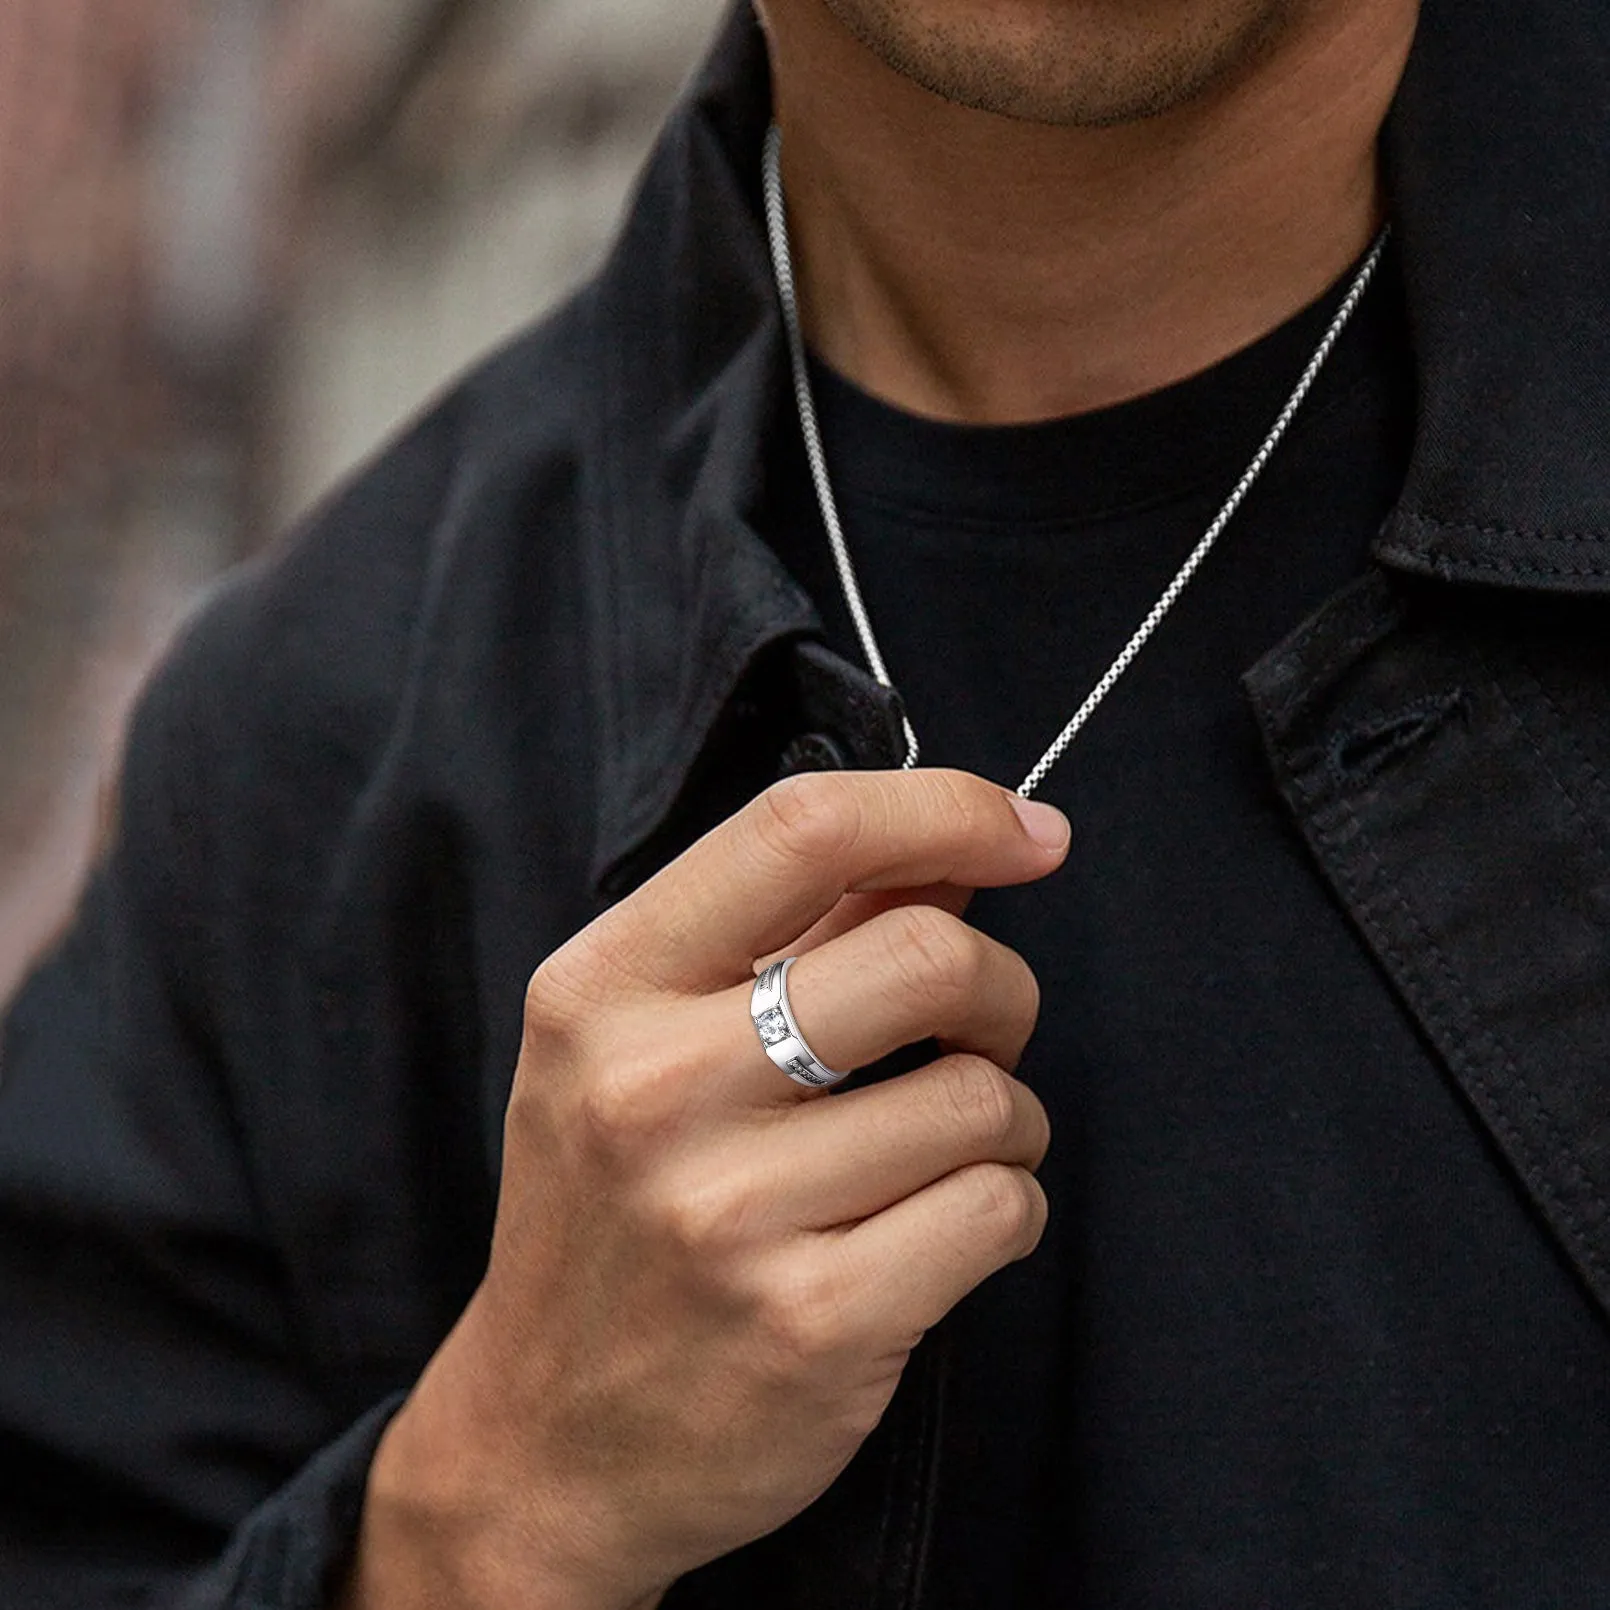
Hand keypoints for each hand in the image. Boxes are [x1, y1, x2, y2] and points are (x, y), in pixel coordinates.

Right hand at [342, 769, 1068, 1609]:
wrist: (549, 1447)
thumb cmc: (612, 1219)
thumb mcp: (639, 1048)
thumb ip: (789, 936)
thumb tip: (956, 849)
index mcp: (602, 991)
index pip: (800, 831)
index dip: (945, 808)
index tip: (1025, 830)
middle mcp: (652, 1089)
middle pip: (927, 953)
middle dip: (997, 985)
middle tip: (976, 1029)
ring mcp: (730, 1214)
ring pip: (984, 1096)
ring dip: (1002, 1118)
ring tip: (937, 1153)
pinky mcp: (815, 1322)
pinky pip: (999, 1209)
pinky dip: (1004, 1207)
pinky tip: (937, 1230)